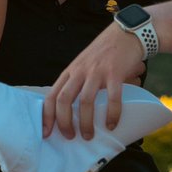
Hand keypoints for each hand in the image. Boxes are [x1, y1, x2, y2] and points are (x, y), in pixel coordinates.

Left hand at [41, 23, 145, 140]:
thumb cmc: (104, 53)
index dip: (47, 116)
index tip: (46, 132)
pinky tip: (111, 125)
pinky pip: (112, 98)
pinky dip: (112, 114)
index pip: (52, 95)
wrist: (125, 34)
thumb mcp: (83, 65)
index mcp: (70, 71)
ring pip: (85, 101)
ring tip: (89, 136)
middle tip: (70, 137)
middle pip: (64, 100)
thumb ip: (77, 82)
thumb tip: (74, 112)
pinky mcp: (115, 73)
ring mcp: (97, 72)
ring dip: (86, 123)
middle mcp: (80, 71)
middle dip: (64, 122)